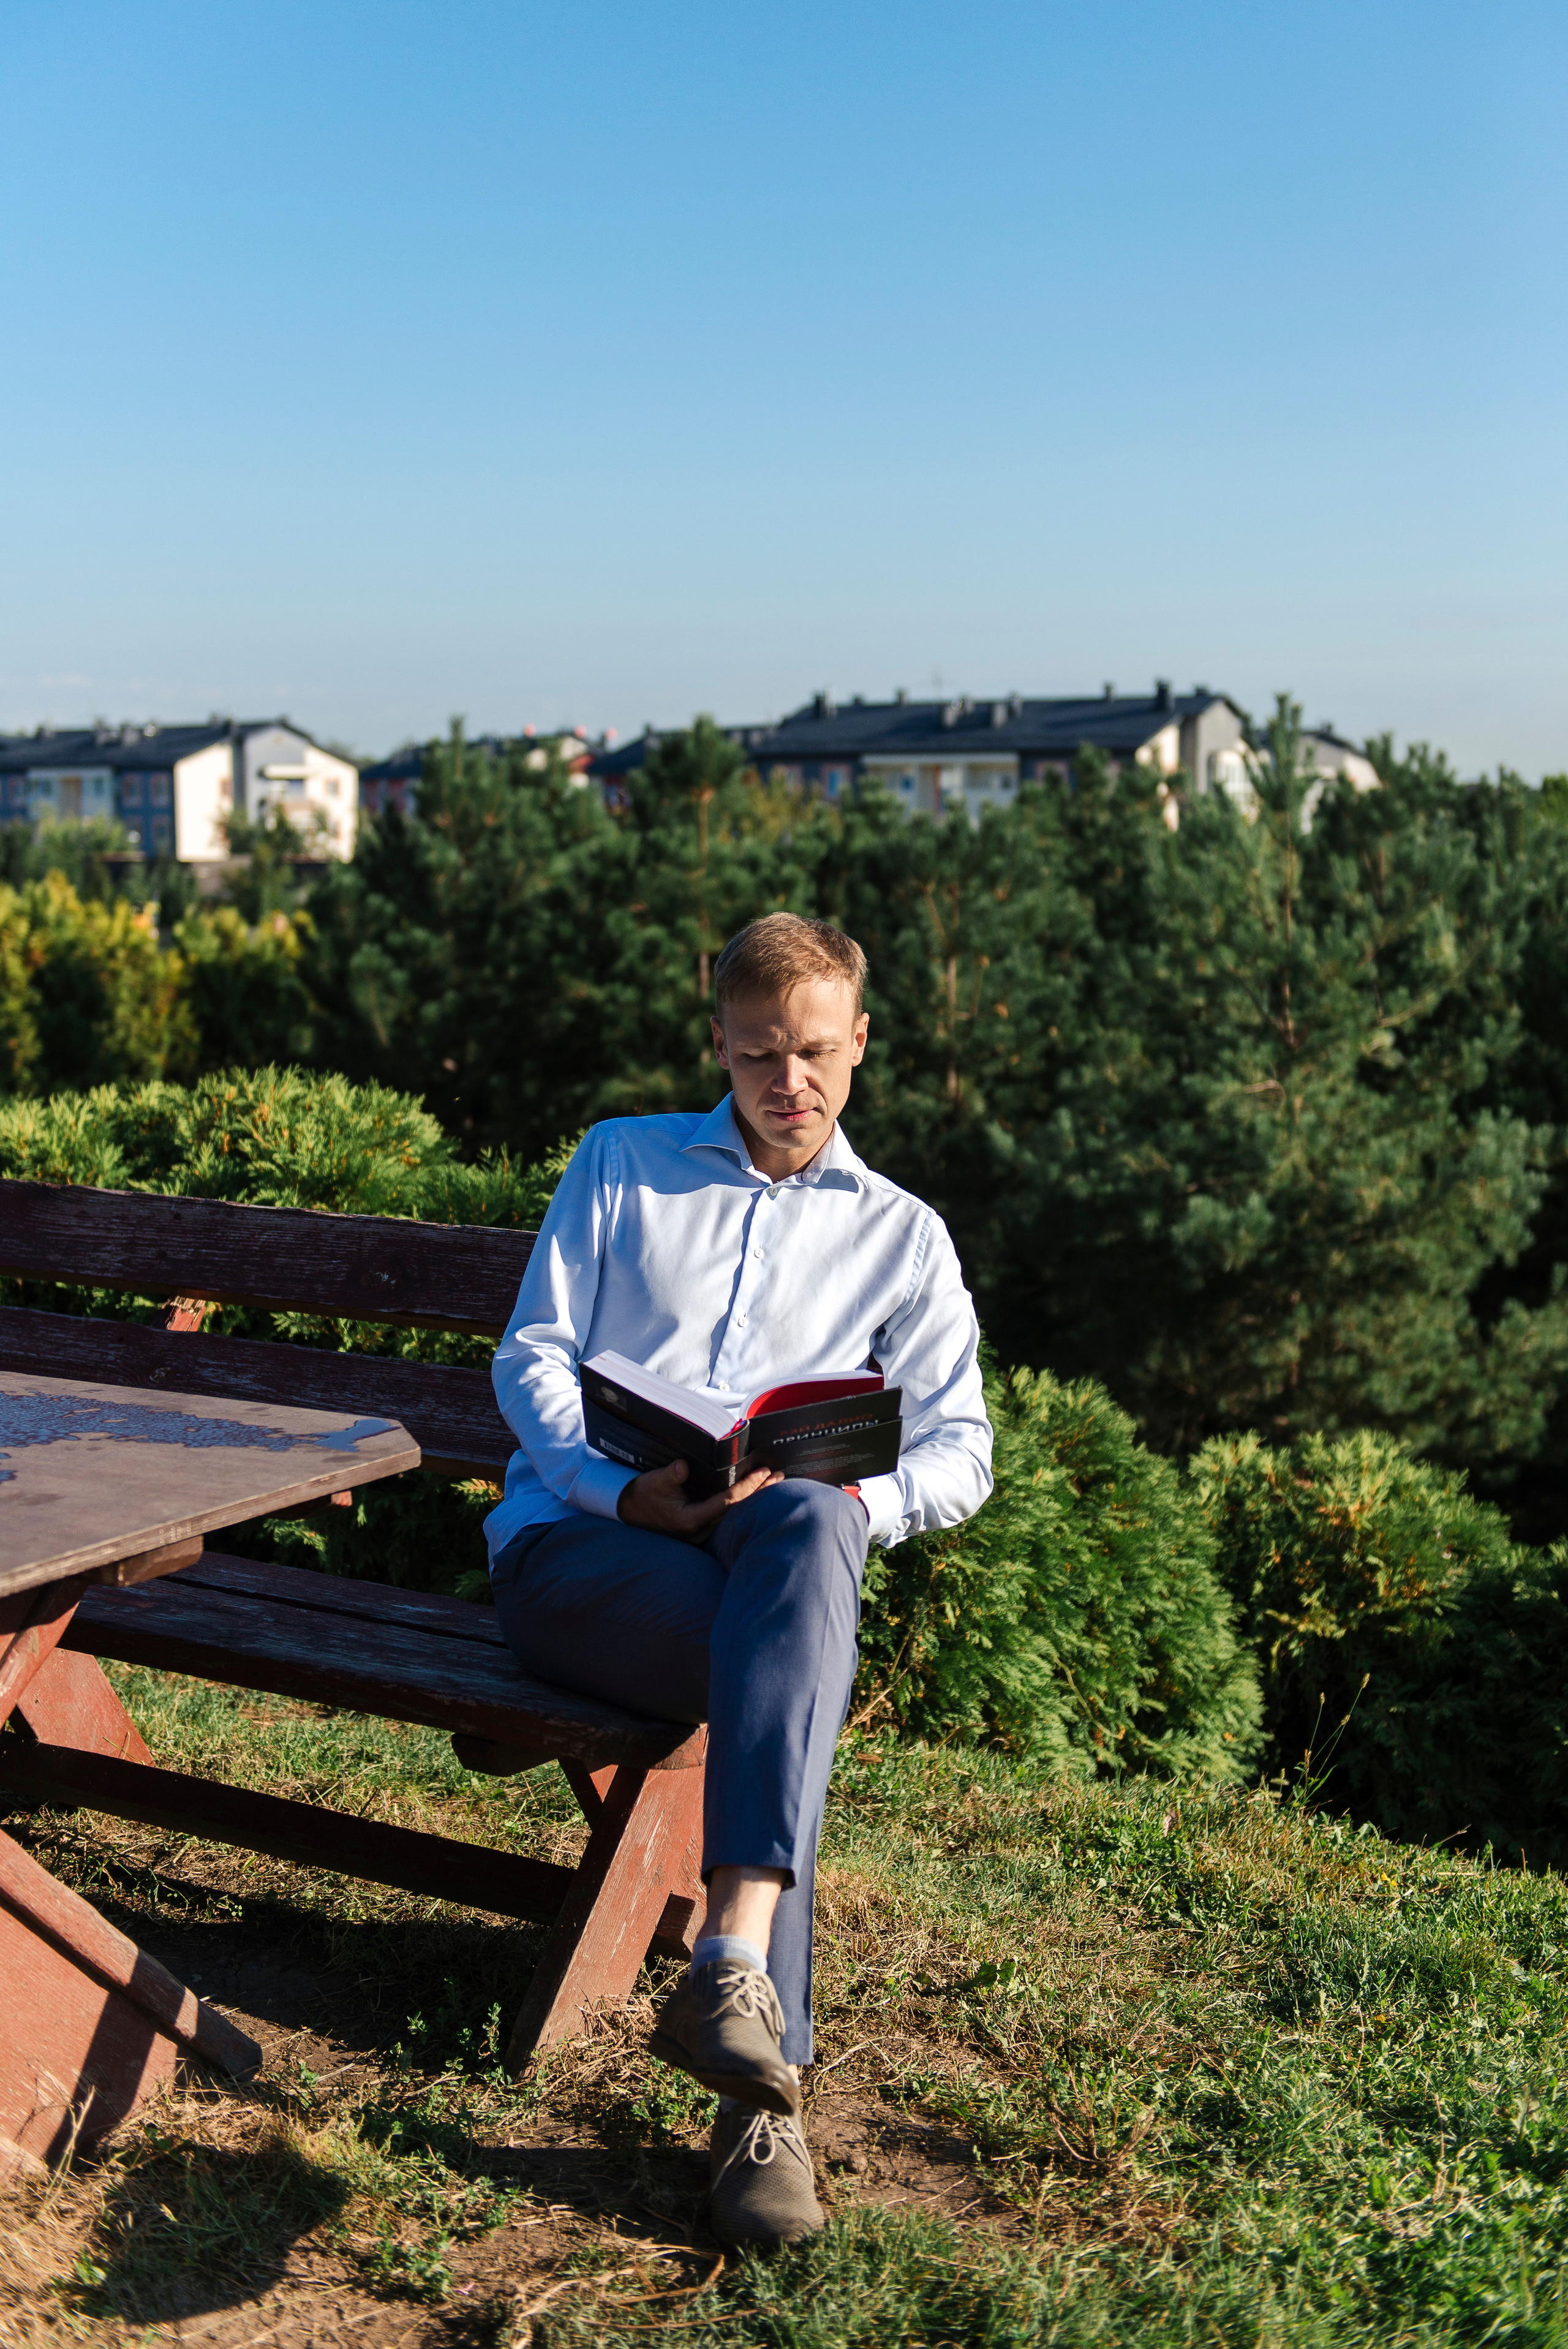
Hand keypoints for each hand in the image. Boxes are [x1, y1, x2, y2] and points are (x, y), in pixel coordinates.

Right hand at [617, 1458, 780, 1539]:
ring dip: (755, 1497)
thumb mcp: (654, 1482)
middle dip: (760, 1493)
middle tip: (779, 1476)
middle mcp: (701, 1529)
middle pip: (738, 1511)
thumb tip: (682, 1467)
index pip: (727, 1502)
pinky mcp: (704, 1527)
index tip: (763, 1472)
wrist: (631, 1513)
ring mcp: (704, 1531)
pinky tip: (756, 1492)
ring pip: (736, 1514)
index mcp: (691, 1520)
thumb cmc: (643, 1496)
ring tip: (774, 1482)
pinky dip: (744, 1502)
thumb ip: (669, 1476)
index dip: (746, 1487)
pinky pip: (729, 1515)